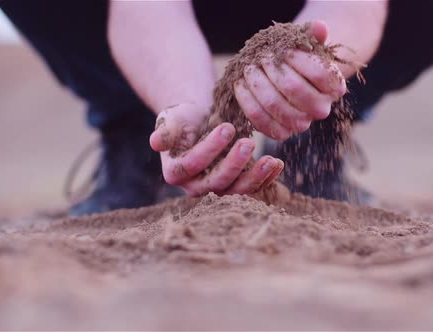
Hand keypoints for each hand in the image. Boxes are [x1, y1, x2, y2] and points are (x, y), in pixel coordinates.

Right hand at [149, 103, 283, 196]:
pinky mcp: (236, 186)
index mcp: (175, 172)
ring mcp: (217, 188)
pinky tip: (277, 164)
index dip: (210, 148)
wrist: (201, 121)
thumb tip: (154, 142)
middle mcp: (195, 186)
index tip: (227, 127)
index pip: (192, 165)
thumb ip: (165, 131)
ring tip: (271, 160)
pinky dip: (266, 178)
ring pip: (237, 190)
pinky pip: (252, 188)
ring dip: (255, 177)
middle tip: (249, 143)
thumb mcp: (172, 119)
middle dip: (234, 164)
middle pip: (216, 182)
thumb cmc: (184, 118)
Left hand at [234, 21, 346, 140]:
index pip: (319, 73)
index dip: (298, 59)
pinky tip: (240, 85)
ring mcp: (302, 124)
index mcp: (335, 86)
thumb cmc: (301, 59)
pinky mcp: (282, 133)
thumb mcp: (309, 44)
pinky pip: (261, 120)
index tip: (283, 49)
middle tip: (260, 58)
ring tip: (248, 68)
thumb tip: (319, 26)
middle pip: (294, 88)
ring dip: (256, 84)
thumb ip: (314, 34)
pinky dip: (247, 102)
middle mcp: (321, 109)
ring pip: (275, 105)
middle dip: (272, 70)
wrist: (292, 81)